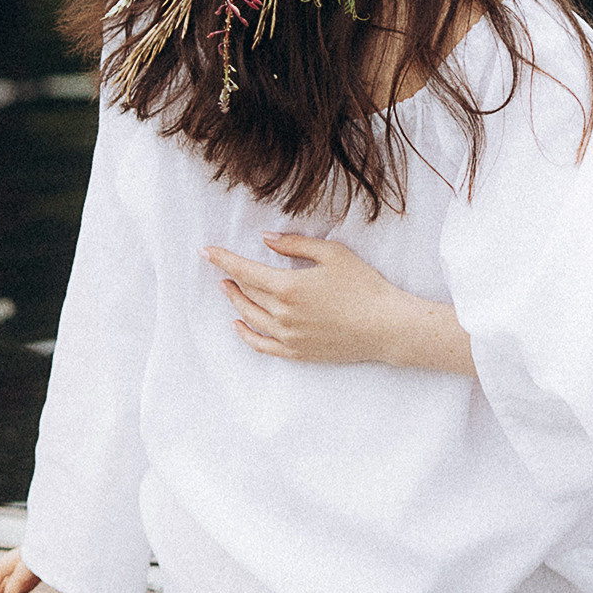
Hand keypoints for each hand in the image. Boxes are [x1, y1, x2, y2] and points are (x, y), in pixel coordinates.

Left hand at [204, 232, 417, 364]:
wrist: (387, 326)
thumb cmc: (364, 286)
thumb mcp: (332, 254)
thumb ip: (294, 245)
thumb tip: (266, 240)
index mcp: (288, 287)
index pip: (244, 271)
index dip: (223, 259)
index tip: (206, 251)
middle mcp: (283, 314)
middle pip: (246, 293)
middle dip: (229, 277)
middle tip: (219, 267)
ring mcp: (289, 337)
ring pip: (250, 318)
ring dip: (235, 302)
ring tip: (227, 288)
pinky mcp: (298, 352)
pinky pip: (263, 346)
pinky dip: (246, 335)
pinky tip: (239, 325)